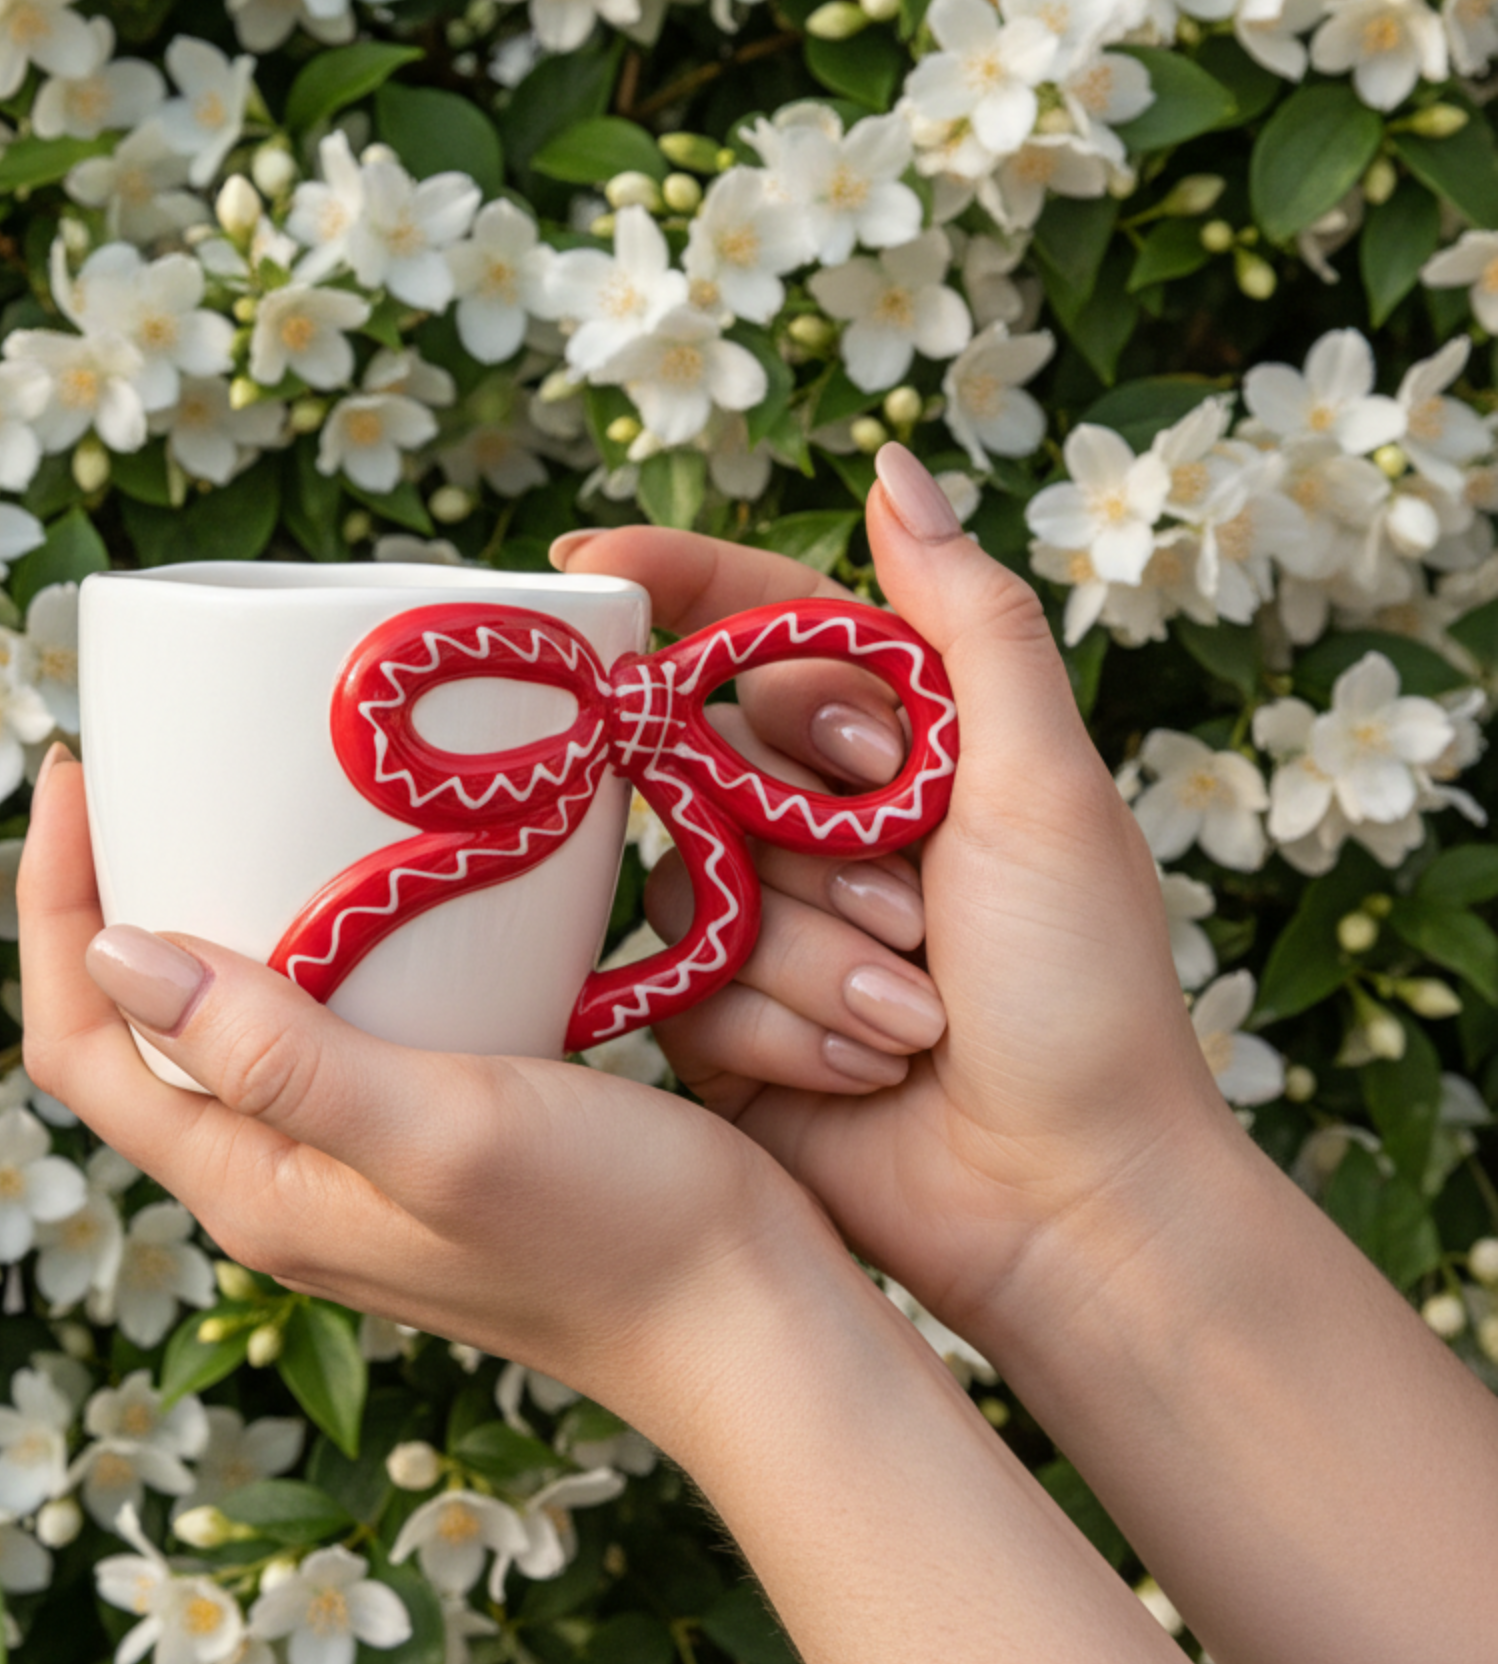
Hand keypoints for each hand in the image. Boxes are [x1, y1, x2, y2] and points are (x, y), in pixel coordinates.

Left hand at [15, 745, 849, 1442]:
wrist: (748, 1318)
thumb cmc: (611, 1232)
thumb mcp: (437, 1128)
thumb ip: (276, 1054)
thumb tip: (112, 952)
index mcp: (252, 1185)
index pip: (82, 1044)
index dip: (52, 906)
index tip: (78, 773)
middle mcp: (280, 1176)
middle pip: (137, 1031)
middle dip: (108, 897)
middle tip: (142, 767)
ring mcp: (352, 1158)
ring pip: (230, 1022)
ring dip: (206, 912)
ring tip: (229, 800)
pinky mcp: (426, 1130)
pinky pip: (323, 1022)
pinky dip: (310, 936)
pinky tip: (363, 876)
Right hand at [558, 446, 1236, 1355]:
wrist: (1063, 1197)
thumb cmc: (1081, 986)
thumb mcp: (1043, 784)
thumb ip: (968, 619)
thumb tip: (893, 466)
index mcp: (898, 740)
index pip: (757, 621)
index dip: (671, 578)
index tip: (582, 561)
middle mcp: (813, 816)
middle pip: (712, 748)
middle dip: (814, 834)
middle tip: (917, 903)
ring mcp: (758, 916)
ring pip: (696, 877)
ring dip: (814, 953)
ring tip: (913, 1015)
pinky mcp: (718, 1017)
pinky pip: (688, 981)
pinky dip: (784, 1027)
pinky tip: (869, 1068)